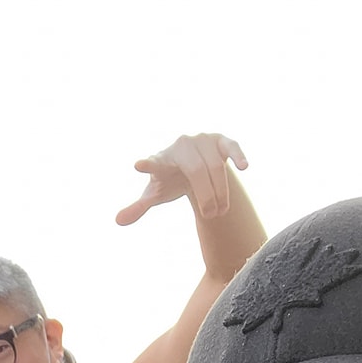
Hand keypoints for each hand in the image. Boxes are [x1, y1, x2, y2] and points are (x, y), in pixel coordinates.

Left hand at [116, 132, 248, 226]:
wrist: (193, 166)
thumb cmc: (171, 180)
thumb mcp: (156, 194)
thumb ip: (139, 206)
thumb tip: (117, 221)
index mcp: (163, 158)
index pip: (154, 162)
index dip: (147, 164)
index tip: (137, 165)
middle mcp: (182, 145)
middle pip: (196, 171)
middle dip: (205, 195)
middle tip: (209, 215)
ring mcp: (203, 141)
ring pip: (215, 166)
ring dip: (220, 190)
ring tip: (221, 211)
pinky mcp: (221, 140)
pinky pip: (231, 147)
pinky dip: (238, 156)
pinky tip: (244, 167)